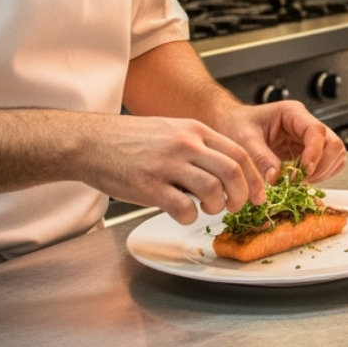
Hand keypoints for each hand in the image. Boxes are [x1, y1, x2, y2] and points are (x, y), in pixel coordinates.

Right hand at [78, 114, 271, 223]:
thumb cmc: (128, 140)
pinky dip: (190, 217)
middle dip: (242, 195)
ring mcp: (167, 165)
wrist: (89, 142)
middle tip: (237, 207)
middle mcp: (184, 144)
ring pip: (213, 189)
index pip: (239, 153)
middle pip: (233, 171)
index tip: (258, 195)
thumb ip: (198, 146)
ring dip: (217, 207)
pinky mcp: (149, 186)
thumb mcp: (171, 129)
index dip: (254, 178)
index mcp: (194, 130)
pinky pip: (184, 208)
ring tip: (209, 209)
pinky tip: (184, 213)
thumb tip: (225, 171)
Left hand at [214, 100, 347, 190]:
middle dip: (321, 166)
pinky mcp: (308, 153)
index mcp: (293, 113)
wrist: (229, 125)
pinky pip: (328, 165)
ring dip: (322, 173)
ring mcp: (309, 139)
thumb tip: (276, 177)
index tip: (303, 171)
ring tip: (298, 181)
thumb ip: (260, 157)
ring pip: (335, 156)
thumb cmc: (235, 124)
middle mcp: (305, 125)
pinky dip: (320, 176)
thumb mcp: (243, 139)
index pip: (317, 131)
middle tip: (299, 180)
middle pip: (333, 144)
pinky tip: (300, 180)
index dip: (314, 153)